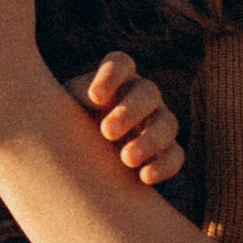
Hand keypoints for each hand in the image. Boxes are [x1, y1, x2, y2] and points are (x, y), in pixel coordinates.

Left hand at [71, 51, 183, 186]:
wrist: (83, 160)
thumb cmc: (70, 125)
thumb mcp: (66, 108)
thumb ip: (76, 98)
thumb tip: (96, 100)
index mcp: (117, 78)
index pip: (120, 64)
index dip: (111, 77)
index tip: (94, 97)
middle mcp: (142, 95)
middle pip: (147, 93)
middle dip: (129, 112)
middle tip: (107, 132)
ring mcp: (159, 122)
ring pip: (167, 124)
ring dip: (149, 141)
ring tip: (126, 160)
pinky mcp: (167, 151)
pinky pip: (175, 156)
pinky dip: (163, 166)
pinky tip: (144, 177)